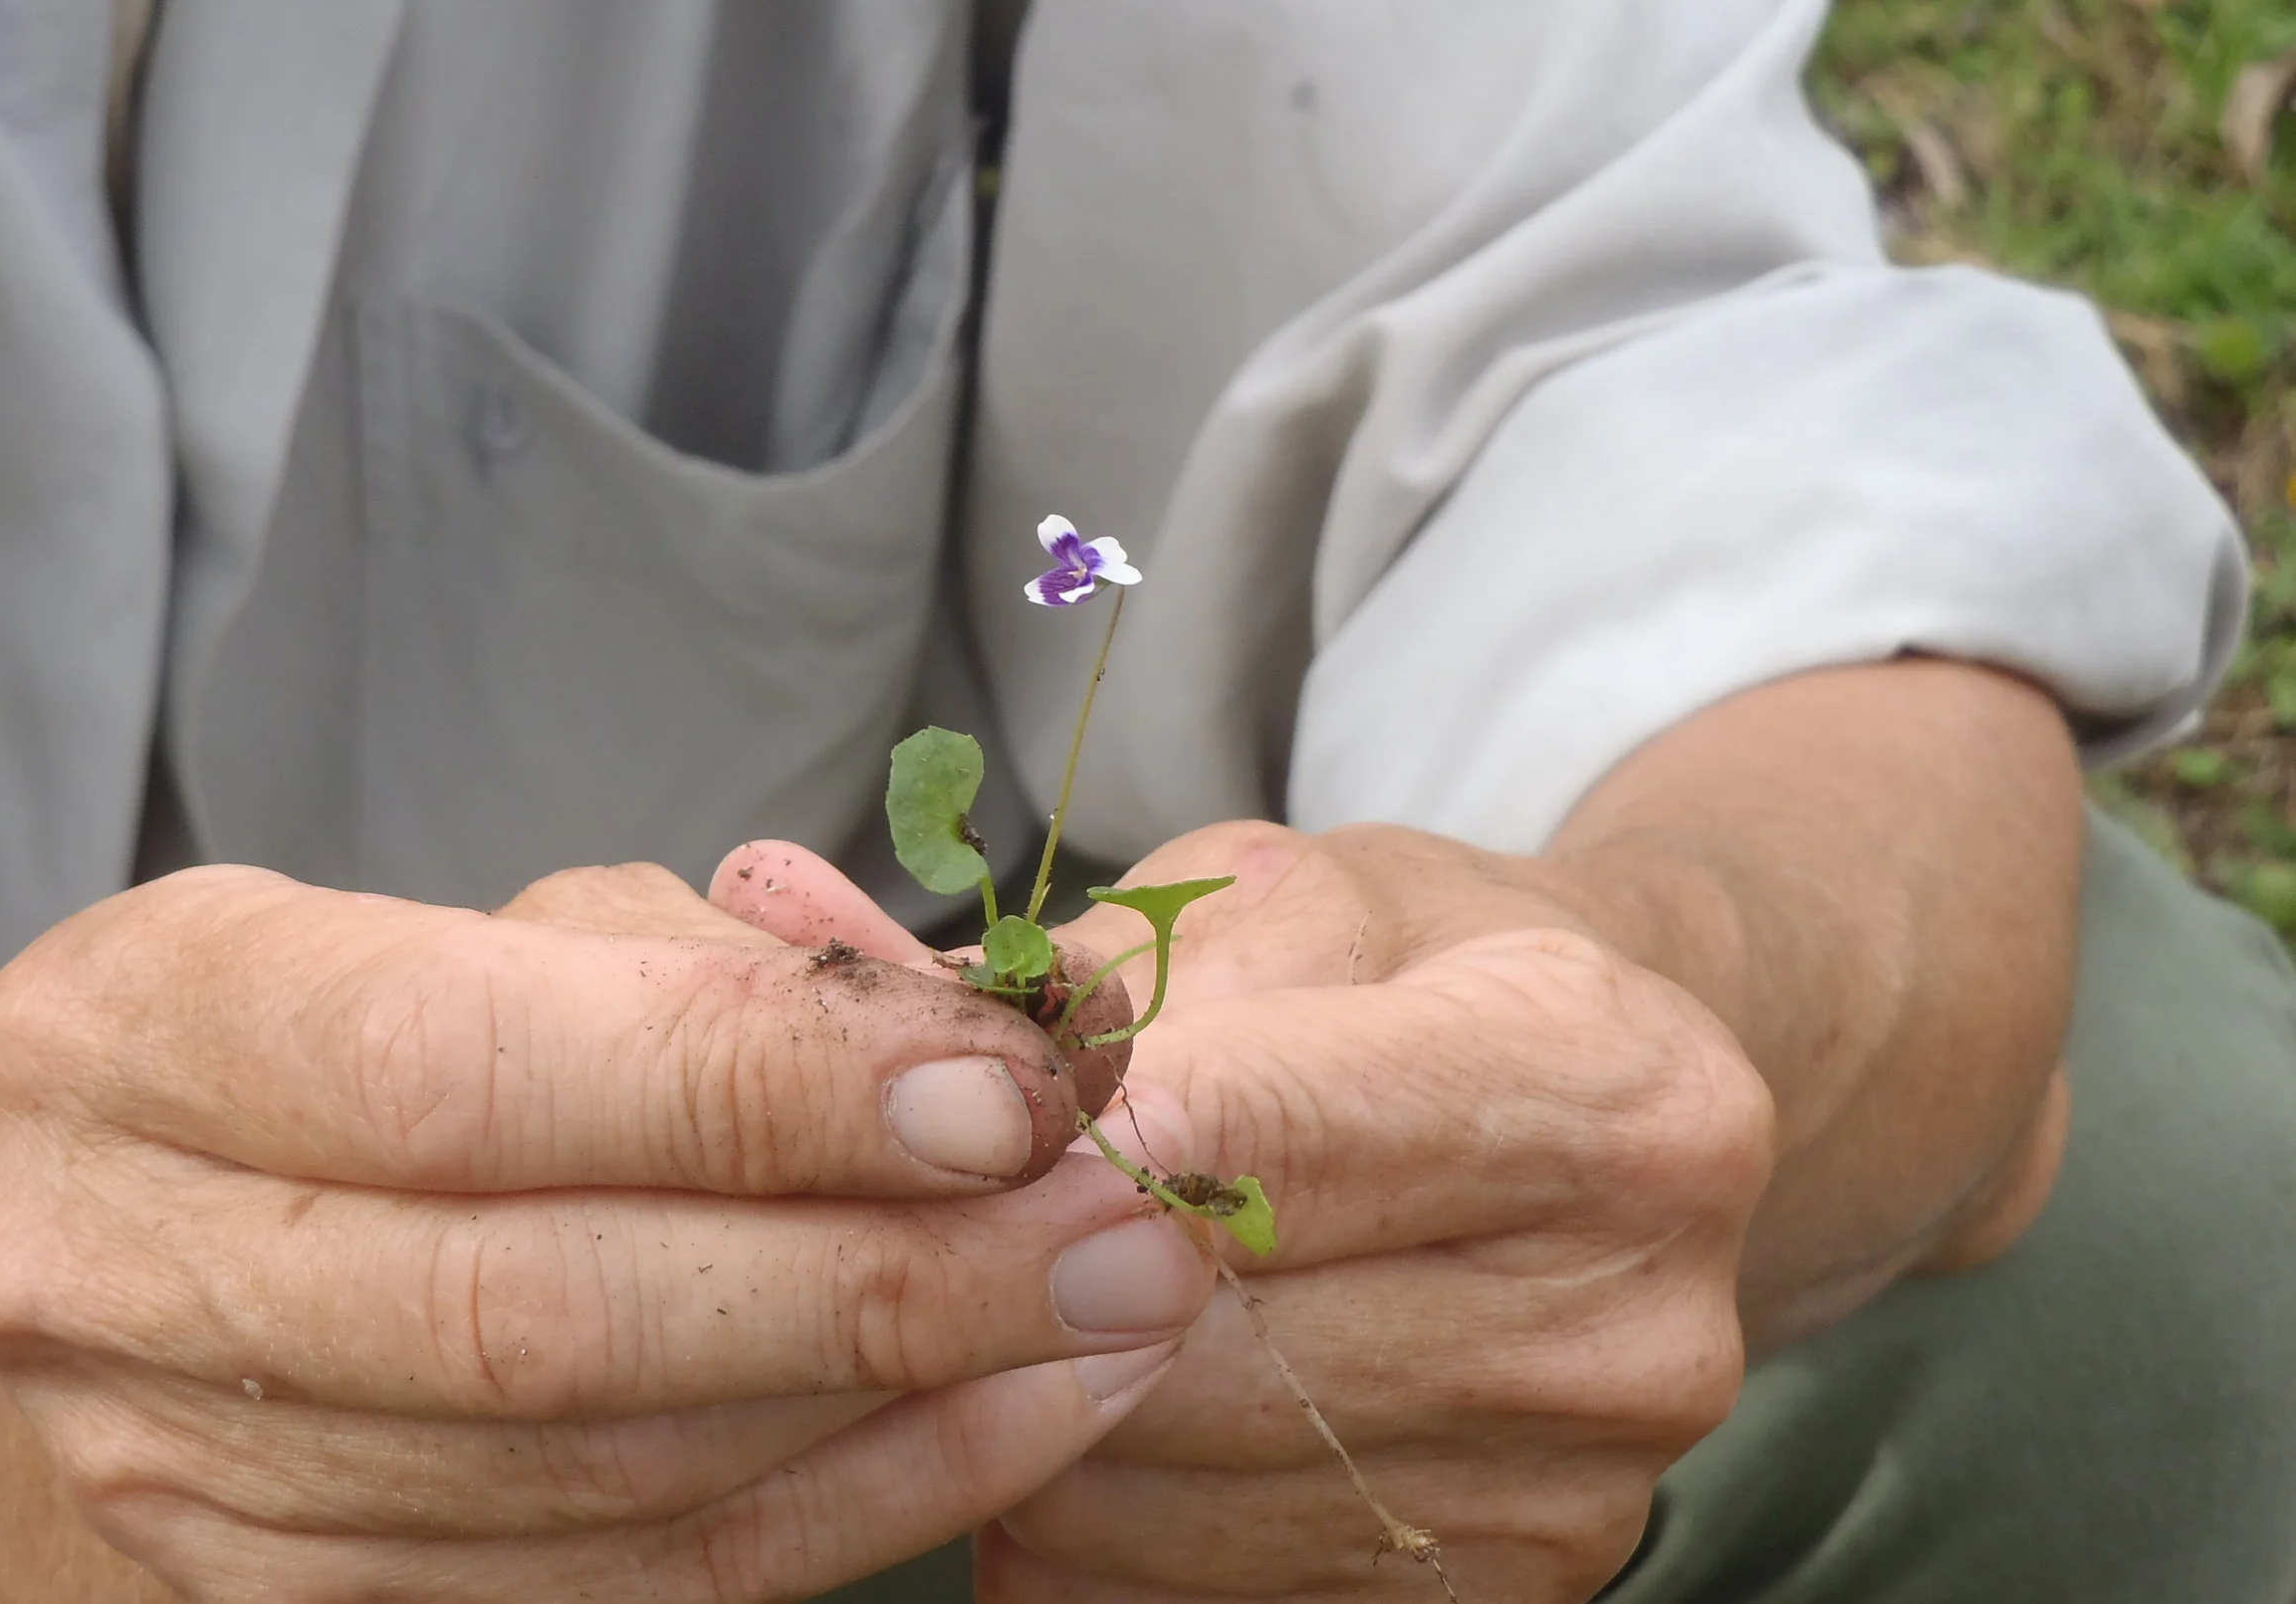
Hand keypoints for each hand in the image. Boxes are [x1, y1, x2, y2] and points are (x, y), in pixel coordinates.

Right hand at [0, 860, 1215, 1600]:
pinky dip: (852, 1500)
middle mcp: (112, 1266)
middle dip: (873, 1269)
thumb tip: (991, 1038)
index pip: (455, 1066)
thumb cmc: (389, 1029)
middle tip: (1124, 1219)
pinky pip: (624, 1585)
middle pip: (533, 1310)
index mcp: (132, 1026)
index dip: (749, 1084)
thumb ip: (712, 976)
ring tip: (1118, 1305)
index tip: (1003, 1081)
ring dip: (904, 1395)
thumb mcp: (504, 935)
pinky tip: (1023, 1413)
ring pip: (601, 1477)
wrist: (188, 1236)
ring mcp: (187, 1481)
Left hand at [716, 825, 1774, 1601]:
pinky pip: (1187, 1592)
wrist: (1605, 1124)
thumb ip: (1076, 968)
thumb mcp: (1281, 901)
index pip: (1293, 1138)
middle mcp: (1630, 1319)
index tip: (943, 1122)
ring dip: (1024, 1404)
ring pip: (1165, 1486)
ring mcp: (1576, 1490)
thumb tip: (803, 947)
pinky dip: (1082, 1511)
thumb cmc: (1416, 978)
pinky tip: (1076, 1404)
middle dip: (1019, 1274)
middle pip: (1212, 1343)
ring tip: (1002, 1290)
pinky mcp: (1504, 1597)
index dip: (1081, 1138)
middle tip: (910, 1209)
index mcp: (1619, 1096)